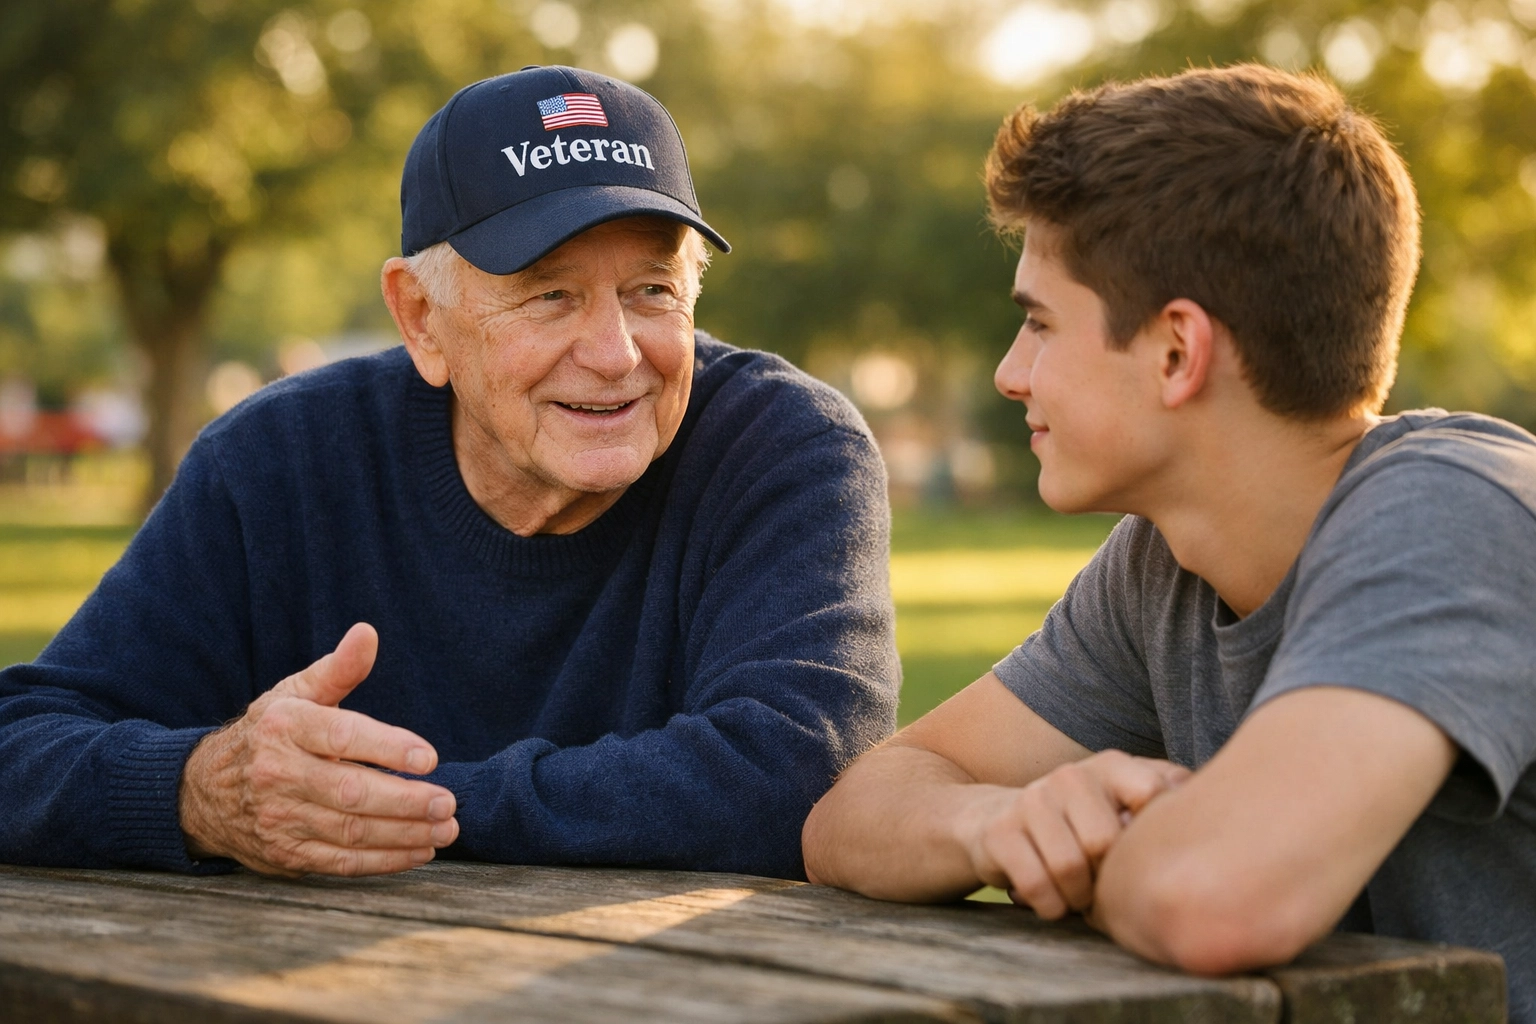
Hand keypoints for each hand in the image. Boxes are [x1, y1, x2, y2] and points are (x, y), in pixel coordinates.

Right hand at [178, 623, 458, 876]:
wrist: (202, 792)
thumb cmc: (268, 734)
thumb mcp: (294, 694)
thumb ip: (338, 669)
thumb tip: (367, 633)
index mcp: (285, 726)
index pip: (343, 736)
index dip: (389, 747)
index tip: (429, 758)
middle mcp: (278, 773)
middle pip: (351, 792)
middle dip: (405, 801)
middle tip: (447, 802)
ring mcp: (279, 818)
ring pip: (350, 832)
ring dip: (404, 834)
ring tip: (445, 829)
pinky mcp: (285, 853)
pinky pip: (340, 862)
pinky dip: (383, 861)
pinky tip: (419, 851)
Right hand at [960, 750, 1187, 919]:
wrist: (997, 822)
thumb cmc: (1082, 825)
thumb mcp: (1125, 804)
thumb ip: (1169, 798)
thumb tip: (1222, 808)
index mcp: (1110, 766)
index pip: (1151, 794)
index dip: (1152, 838)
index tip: (1145, 858)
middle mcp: (1070, 776)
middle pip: (1105, 842)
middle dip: (1106, 879)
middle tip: (1104, 887)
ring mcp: (1031, 800)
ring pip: (1070, 867)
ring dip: (1078, 898)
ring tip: (1079, 897)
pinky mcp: (1000, 833)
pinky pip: (1037, 884)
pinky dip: (1050, 906)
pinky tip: (1053, 901)